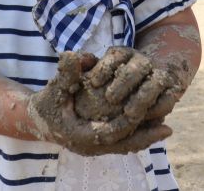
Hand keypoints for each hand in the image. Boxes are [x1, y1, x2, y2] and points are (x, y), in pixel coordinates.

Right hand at [26, 51, 171, 155]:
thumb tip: (76, 55)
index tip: (149, 111)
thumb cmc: (47, 101)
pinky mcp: (99, 144)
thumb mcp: (56, 85)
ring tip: (166, 129)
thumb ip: (68, 72)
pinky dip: (137, 138)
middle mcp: (89, 146)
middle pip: (123, 144)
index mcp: (80, 134)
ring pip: (125, 147)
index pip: (111, 132)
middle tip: (167, 127)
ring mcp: (95, 148)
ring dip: (145, 138)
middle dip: (145, 136)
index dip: (131, 122)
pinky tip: (153, 128)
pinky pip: (122, 144)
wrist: (37, 120)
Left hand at [74, 46, 182, 121]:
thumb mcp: (94, 75)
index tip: (94, 83)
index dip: (104, 68)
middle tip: (110, 99)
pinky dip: (159, 107)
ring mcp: (158, 75)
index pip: (116, 56)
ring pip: (155, 81)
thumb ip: (82, 69)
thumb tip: (71, 58)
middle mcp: (142, 62)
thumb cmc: (108, 83)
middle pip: (137, 66)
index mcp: (123, 55)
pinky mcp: (170, 91)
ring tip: (129, 114)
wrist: (148, 83)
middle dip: (124, 81)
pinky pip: (168, 98)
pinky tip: (147, 120)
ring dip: (142, 97)